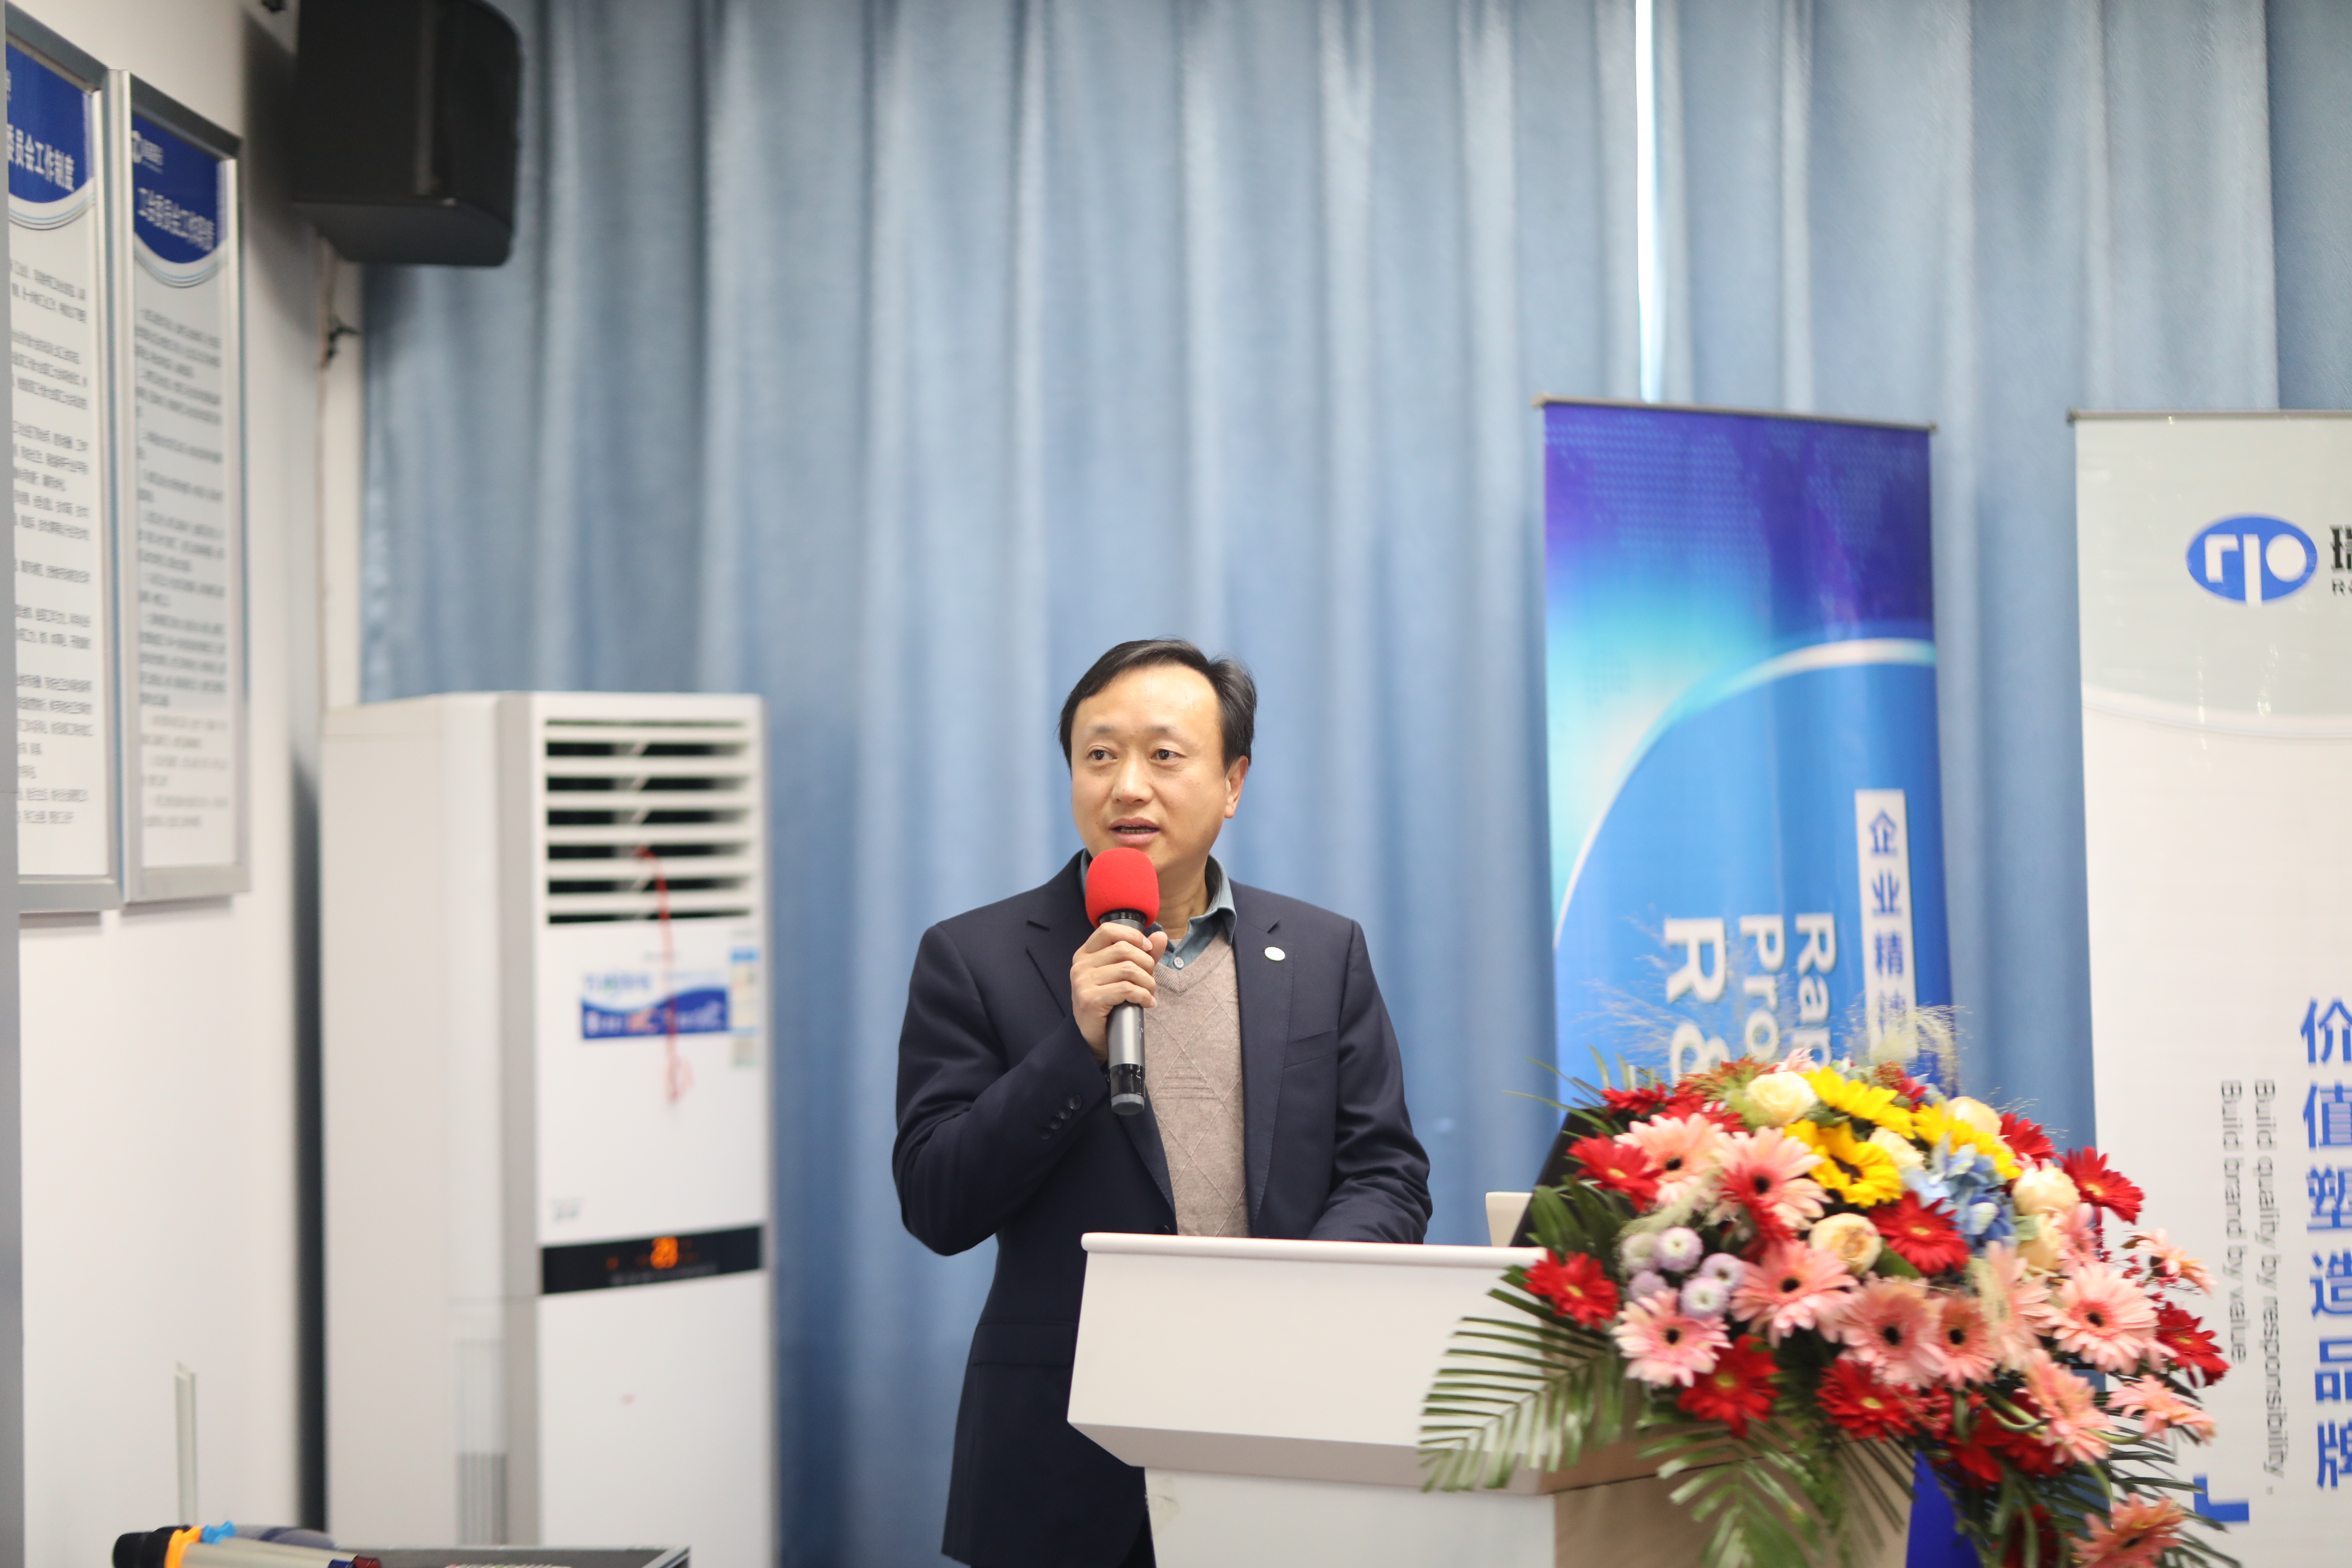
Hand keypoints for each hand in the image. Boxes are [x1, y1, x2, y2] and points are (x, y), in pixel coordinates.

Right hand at [1070, 922, 1167, 1063]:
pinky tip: (1146, 1003)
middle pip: (1123, 949)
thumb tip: (1160, 936)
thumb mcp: (1124, 974)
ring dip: (1147, 982)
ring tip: (1149, 993)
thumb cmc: (1109, 1003)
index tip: (1148, 948)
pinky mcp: (1090, 999)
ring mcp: (1083, 982)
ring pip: (1128, 969)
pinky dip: (1143, 995)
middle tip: (1150, 980)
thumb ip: (1141, 954)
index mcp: (1085, 954)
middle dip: (1146, 964)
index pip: (1108, 930)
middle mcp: (1080, 966)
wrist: (1094, 1037)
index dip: (1133, 935)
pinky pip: (1126, 989)